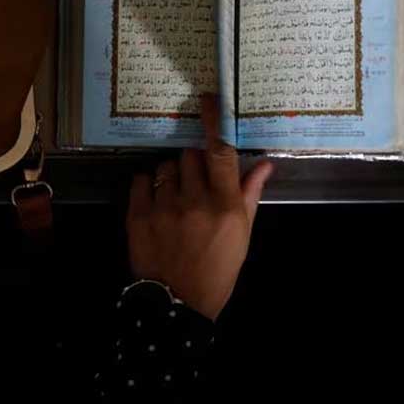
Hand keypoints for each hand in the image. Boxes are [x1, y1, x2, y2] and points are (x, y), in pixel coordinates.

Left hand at [125, 94, 274, 320]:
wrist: (178, 303)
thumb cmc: (218, 269)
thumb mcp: (242, 235)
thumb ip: (250, 195)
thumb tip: (264, 164)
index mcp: (226, 206)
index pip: (220, 153)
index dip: (214, 122)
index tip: (209, 100)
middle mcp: (195, 201)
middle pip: (191, 155)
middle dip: (194, 162)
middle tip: (196, 183)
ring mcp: (164, 207)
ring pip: (167, 167)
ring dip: (173, 176)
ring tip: (176, 198)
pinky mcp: (138, 215)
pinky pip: (142, 181)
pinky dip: (149, 186)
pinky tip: (156, 202)